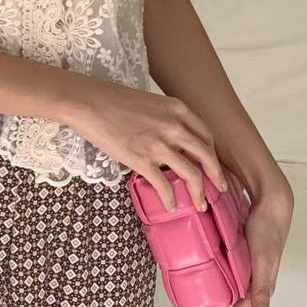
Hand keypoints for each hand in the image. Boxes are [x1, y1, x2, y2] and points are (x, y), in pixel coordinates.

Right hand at [62, 74, 226, 212]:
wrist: (87, 103)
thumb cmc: (112, 99)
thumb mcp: (150, 102)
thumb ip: (166, 118)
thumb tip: (171, 139)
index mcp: (177, 109)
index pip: (206, 135)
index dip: (213, 154)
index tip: (214, 166)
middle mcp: (174, 127)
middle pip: (207, 156)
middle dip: (216, 176)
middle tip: (219, 190)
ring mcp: (159, 144)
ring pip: (191, 174)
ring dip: (199, 194)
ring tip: (200, 205)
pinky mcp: (142, 160)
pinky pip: (164, 185)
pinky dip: (170, 199)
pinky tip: (171, 207)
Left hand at [184, 175, 294, 306]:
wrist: (270, 204)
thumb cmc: (267, 232)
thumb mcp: (263, 262)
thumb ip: (261, 290)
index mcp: (258, 290)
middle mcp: (251, 284)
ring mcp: (244, 271)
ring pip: (225, 291)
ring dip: (209, 298)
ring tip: (188, 299)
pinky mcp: (238, 258)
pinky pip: (223, 274)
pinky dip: (211, 278)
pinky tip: (197, 274)